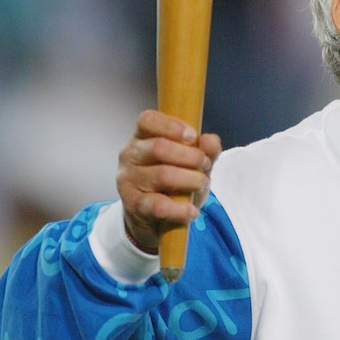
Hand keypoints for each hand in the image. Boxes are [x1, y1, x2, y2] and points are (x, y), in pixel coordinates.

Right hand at [116, 110, 221, 253]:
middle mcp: (130, 155)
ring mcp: (128, 180)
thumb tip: (210, 140)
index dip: (172, 126)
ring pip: (162, 175)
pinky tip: (191, 210)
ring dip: (191, 180)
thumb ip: (205, 150)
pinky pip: (158, 205)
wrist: (156, 218)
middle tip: (205, 165)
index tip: (193, 137)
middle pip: (159, 147)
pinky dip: (180, 209)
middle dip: (191, 156)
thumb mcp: (193, 163)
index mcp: (142, 137)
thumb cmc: (174, 183)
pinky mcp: (133, 205)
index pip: (148, 120)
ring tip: (201, 184)